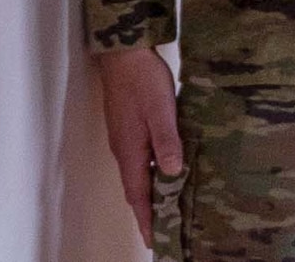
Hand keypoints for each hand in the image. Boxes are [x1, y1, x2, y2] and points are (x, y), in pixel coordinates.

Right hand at [95, 48, 184, 248]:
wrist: (124, 55)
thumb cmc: (143, 80)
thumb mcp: (161, 110)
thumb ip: (166, 141)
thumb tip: (170, 173)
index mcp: (131, 151)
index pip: (138, 195)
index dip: (146, 218)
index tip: (154, 240)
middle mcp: (124, 150)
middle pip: (136, 189)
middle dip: (148, 212)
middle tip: (164, 230)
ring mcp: (125, 138)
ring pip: (137, 174)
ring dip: (150, 193)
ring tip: (167, 206)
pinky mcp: (129, 127)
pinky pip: (139, 159)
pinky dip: (150, 173)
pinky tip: (164, 169)